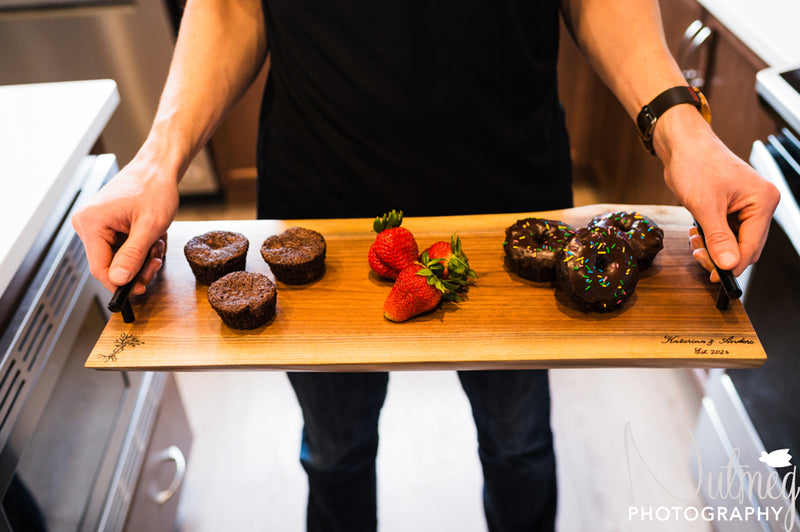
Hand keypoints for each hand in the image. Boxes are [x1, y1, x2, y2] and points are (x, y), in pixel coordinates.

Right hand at [72, 155, 179, 294]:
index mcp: (91, 223)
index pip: (100, 269)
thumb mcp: (150, 226)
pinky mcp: (102, 224)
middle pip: (109, 265)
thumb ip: (133, 255)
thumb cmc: (155, 189)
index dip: (121, 284)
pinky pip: (119, 248)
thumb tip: (118, 280)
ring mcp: (93, 224)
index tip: (140, 289)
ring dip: (141, 257)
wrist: (156, 168)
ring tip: (157, 242)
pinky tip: (151, 237)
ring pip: (117, 258)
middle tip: (157, 260)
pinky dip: (138, 247)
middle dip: (137, 267)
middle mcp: (86, 224)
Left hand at [654, 107, 779, 279]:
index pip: (753, 245)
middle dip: (721, 256)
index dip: (734, 264)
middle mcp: (759, 204)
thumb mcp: (705, 206)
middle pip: (745, 247)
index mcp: (762, 200)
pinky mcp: (731, 209)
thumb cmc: (696, 164)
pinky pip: (725, 234)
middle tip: (699, 256)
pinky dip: (710, 239)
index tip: (716, 276)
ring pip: (733, 243)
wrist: (682, 146)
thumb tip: (729, 264)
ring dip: (713, 248)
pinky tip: (696, 234)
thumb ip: (718, 238)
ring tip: (694, 241)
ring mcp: (745, 207)